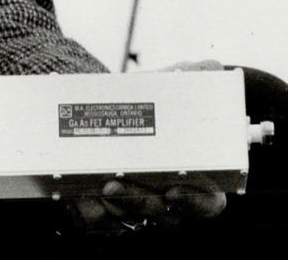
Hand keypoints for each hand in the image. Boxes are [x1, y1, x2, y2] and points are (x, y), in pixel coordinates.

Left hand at [64, 58, 229, 234]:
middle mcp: (168, 199)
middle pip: (161, 215)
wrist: (110, 103)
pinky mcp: (106, 211)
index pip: (208, 203)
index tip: (172, 190)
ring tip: (95, 184)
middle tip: (117, 185)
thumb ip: (198, 74)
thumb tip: (212, 68)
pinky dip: (86, 208)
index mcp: (196, 176)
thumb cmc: (154, 100)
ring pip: (127, 219)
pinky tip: (75, 194)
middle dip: (138, 202)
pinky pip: (97, 220)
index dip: (194, 202)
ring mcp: (137, 208)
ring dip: (111, 206)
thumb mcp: (176, 84)